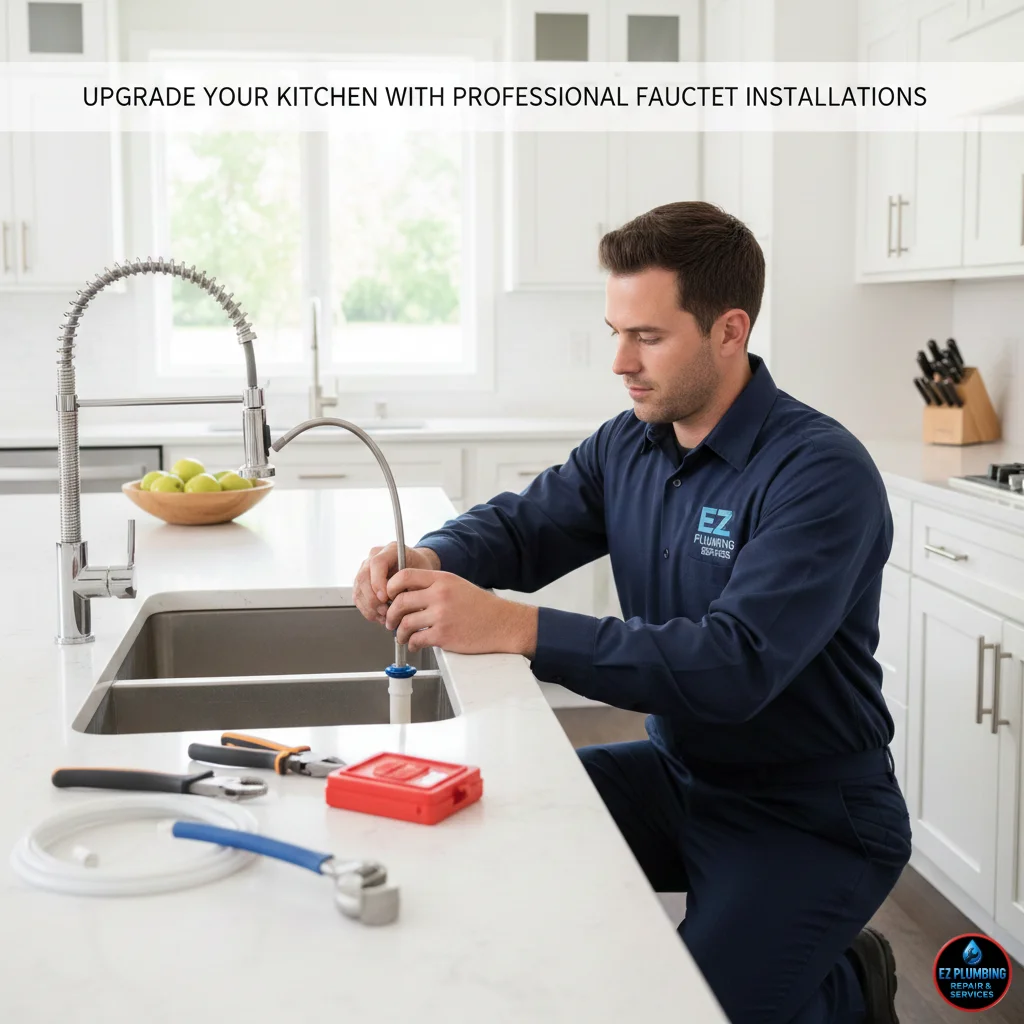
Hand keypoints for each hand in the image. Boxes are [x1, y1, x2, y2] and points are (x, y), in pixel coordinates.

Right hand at [353, 543, 440, 624]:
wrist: (417, 566)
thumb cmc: (421, 568)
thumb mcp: (422, 573)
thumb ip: (410, 584)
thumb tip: (397, 602)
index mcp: (390, 550)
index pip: (377, 563)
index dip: (378, 582)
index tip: (385, 598)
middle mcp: (374, 556)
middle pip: (363, 577)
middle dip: (372, 599)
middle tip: (385, 612)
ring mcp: (365, 568)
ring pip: (358, 589)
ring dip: (369, 607)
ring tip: (384, 617)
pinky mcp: (362, 581)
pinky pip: (358, 597)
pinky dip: (367, 610)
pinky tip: (379, 616)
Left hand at [385, 568, 537, 656]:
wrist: (502, 623)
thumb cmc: (481, 606)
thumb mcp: (456, 585)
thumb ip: (433, 586)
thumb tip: (406, 594)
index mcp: (442, 579)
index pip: (404, 576)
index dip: (391, 587)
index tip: (389, 596)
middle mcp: (440, 595)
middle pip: (400, 601)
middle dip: (391, 614)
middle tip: (391, 621)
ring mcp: (441, 615)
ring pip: (405, 623)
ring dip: (399, 633)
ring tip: (402, 636)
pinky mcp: (443, 635)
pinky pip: (416, 639)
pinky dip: (412, 644)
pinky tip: (415, 644)